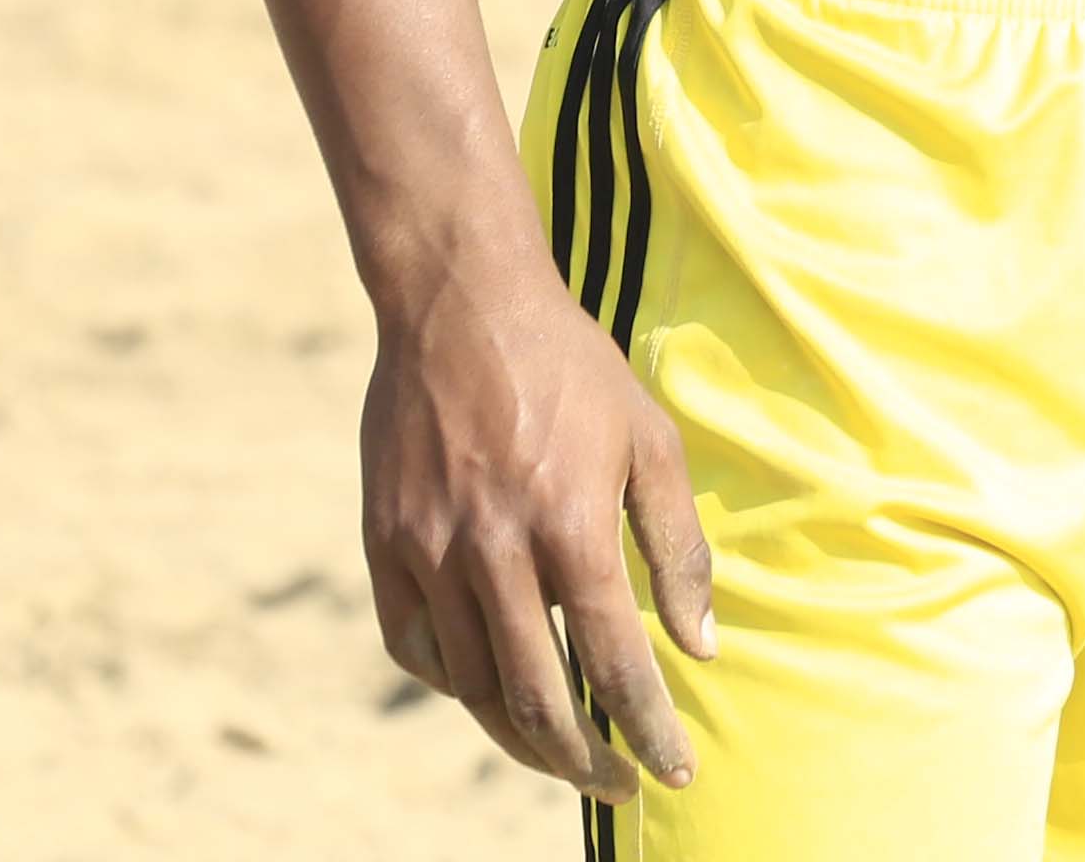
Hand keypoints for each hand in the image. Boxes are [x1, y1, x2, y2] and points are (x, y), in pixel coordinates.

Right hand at [359, 245, 716, 800]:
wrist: (460, 302)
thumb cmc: (571, 367)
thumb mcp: (649, 438)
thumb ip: (678, 545)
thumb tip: (701, 645)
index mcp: (570, 521)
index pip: (616, 661)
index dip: (649, 729)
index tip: (672, 772)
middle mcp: (494, 547)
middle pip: (536, 698)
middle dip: (584, 760)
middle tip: (617, 783)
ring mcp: (429, 548)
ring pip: (473, 685)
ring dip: (521, 735)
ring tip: (561, 750)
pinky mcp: (383, 543)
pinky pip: (416, 646)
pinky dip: (456, 683)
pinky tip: (490, 687)